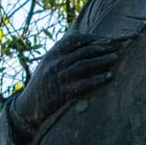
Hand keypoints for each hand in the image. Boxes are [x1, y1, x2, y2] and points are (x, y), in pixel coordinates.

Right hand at [11, 31, 126, 138]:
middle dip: (101, 47)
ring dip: (102, 60)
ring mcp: (59, 77)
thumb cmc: (42, 84)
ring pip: (84, 65)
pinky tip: (110, 76)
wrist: (28, 106)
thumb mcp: (48, 65)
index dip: (92, 38)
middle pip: (82, 51)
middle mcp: (55, 63)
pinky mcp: (63, 92)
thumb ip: (63, 55)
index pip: (74, 40)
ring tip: (116, 57)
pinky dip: (98, 79)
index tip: (106, 38)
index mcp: (52, 54)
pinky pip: (84, 84)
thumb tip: (84, 46)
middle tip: (117, 46)